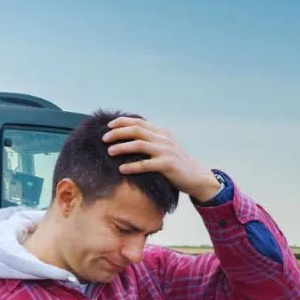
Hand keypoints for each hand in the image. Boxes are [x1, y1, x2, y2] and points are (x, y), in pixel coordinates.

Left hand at [102, 117, 222, 202]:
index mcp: (161, 133)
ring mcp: (166, 151)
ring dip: (122, 147)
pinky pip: (146, 164)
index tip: (108, 126)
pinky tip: (121, 169)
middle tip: (104, 138)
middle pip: (136, 130)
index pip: (139, 122)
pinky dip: (132, 166)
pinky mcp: (167, 165)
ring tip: (109, 151)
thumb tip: (129, 138)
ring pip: (139, 145)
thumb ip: (151, 141)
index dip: (122, 122)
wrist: (196, 177)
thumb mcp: (165, 148)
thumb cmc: (176, 164)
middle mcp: (163, 139)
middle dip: (118, 133)